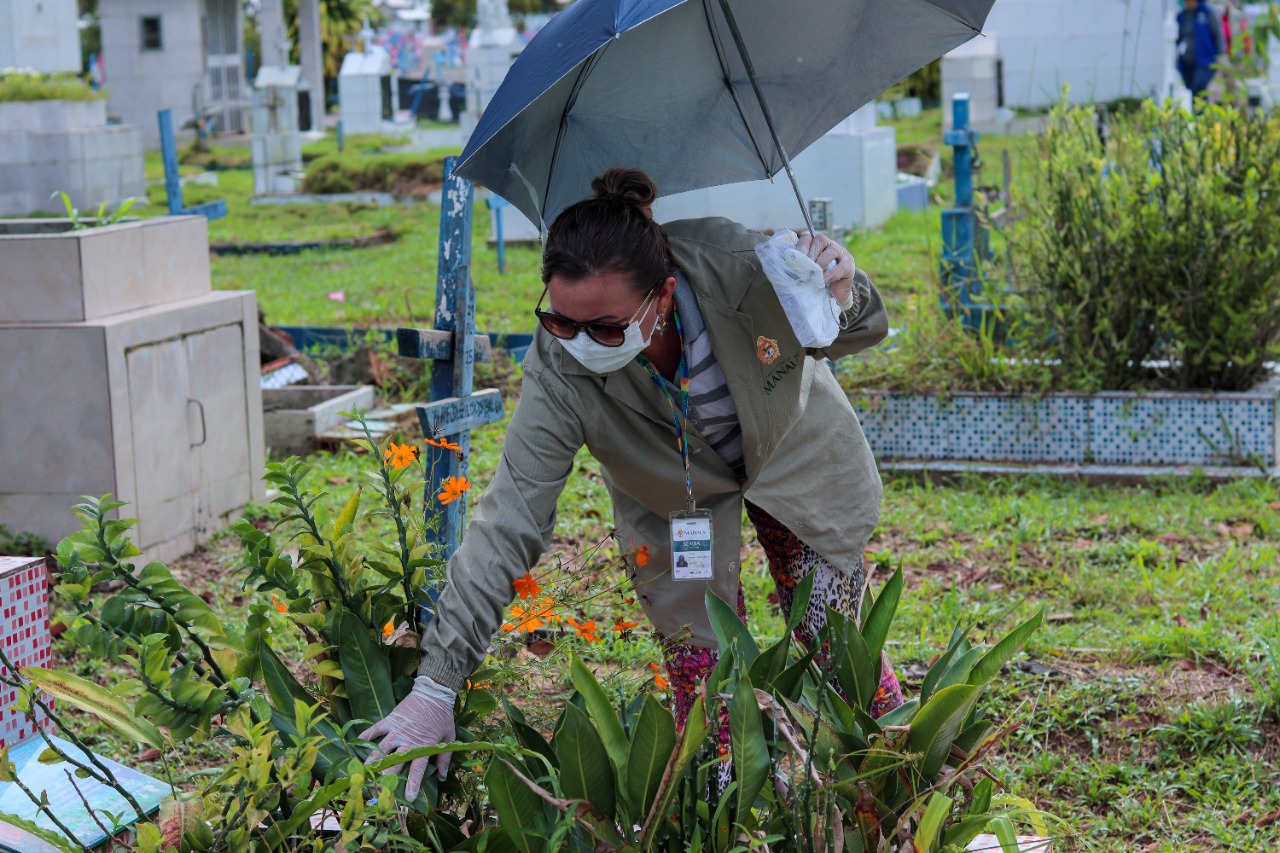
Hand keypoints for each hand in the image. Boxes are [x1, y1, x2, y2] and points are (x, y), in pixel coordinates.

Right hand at [360, 676, 456, 799]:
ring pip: (382, 748)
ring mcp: (398, 730)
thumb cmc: (442, 716)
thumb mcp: (449, 737)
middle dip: (387, 776)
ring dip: (373, 760)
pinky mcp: (390, 719)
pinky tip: (357, 741)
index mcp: (424, 746)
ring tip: (364, 771)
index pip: (417, 769)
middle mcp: (408, 740)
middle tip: (378, 789)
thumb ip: (445, 758)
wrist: (434, 692)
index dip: (412, 784)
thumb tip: (443, 777)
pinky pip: (376, 728)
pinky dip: (366, 734)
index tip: (407, 797)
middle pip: (395, 762)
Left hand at [795, 232, 855, 307]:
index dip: (802, 246)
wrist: (832, 297)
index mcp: (816, 245)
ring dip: (821, 262)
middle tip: (806, 267)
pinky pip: (842, 266)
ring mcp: (841, 254)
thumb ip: (798, 265)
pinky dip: (832, 273)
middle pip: (821, 240)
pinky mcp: (849, 265)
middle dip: (811, 253)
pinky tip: (824, 280)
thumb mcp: (805, 272)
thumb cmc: (816, 283)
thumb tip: (787, 263)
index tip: (796, 259)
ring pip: (832, 250)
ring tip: (815, 273)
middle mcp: (829, 246)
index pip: (808, 237)